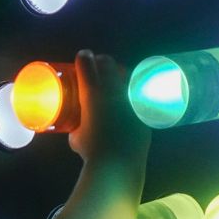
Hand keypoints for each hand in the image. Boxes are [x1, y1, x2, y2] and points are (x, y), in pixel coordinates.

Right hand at [68, 50, 149, 165]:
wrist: (118, 163)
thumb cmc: (92, 151)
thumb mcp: (76, 136)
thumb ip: (78, 124)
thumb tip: (81, 124)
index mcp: (92, 94)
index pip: (87, 66)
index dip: (84, 57)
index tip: (82, 56)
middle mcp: (113, 91)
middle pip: (108, 64)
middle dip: (101, 60)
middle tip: (96, 64)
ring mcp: (130, 97)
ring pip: (125, 74)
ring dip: (118, 70)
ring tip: (114, 75)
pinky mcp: (143, 108)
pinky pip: (136, 90)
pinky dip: (130, 87)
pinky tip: (128, 93)